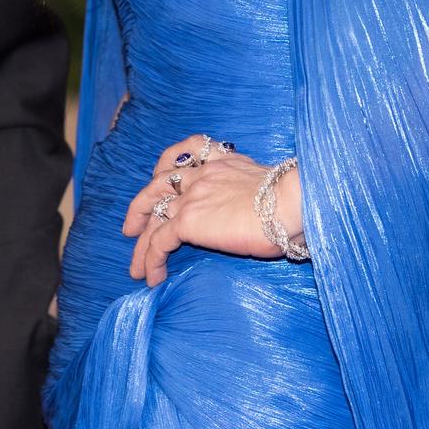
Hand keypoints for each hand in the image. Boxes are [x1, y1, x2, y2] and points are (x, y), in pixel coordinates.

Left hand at [121, 133, 301, 286]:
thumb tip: (266, 218)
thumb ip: (257, 197)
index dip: (169, 164)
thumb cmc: (297, 201)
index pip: (189, 151)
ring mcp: (193, 195)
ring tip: (136, 268)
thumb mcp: (273, 189)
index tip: (160, 176)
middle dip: (142, 205)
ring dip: (141, 243)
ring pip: (154, 216)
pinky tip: (153, 278)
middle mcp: (204, 173)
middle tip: (131, 227)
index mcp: (225, 161)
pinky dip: (151, 259)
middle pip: (159, 183)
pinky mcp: (188, 221)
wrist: (293, 203)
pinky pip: (159, 241)